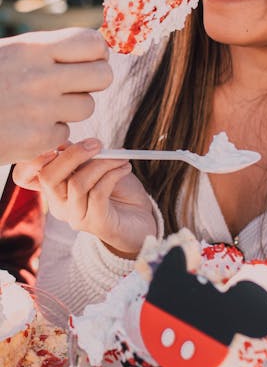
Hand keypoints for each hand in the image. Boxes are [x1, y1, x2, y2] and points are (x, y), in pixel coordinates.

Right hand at [0, 27, 112, 163]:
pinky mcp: (36, 139)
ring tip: (42, 104)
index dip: (96, 53)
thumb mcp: (10, 51)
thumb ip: (49, 50)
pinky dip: (50, 132)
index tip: (87, 59)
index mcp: (34, 48)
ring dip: (70, 107)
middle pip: (103, 76)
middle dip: (93, 81)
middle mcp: (42, 77)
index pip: (94, 44)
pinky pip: (64, 133)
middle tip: (75, 84)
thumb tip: (96, 47)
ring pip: (87, 107)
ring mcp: (41, 110)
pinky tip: (27, 125)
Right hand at [13, 140, 156, 257]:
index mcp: (54, 187)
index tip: (59, 143)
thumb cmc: (119, 189)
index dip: (32, 159)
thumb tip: (64, 142)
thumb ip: (80, 156)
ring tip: (121, 158)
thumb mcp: (97, 166)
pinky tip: (125, 168)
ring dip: (102, 163)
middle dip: (73, 154)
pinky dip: (113, 174)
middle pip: (49, 177)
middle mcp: (59, 204)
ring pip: (77, 184)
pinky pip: (98, 193)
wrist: (142, 217)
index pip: (24, 176)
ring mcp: (75, 216)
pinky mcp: (95, 223)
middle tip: (98, 144)